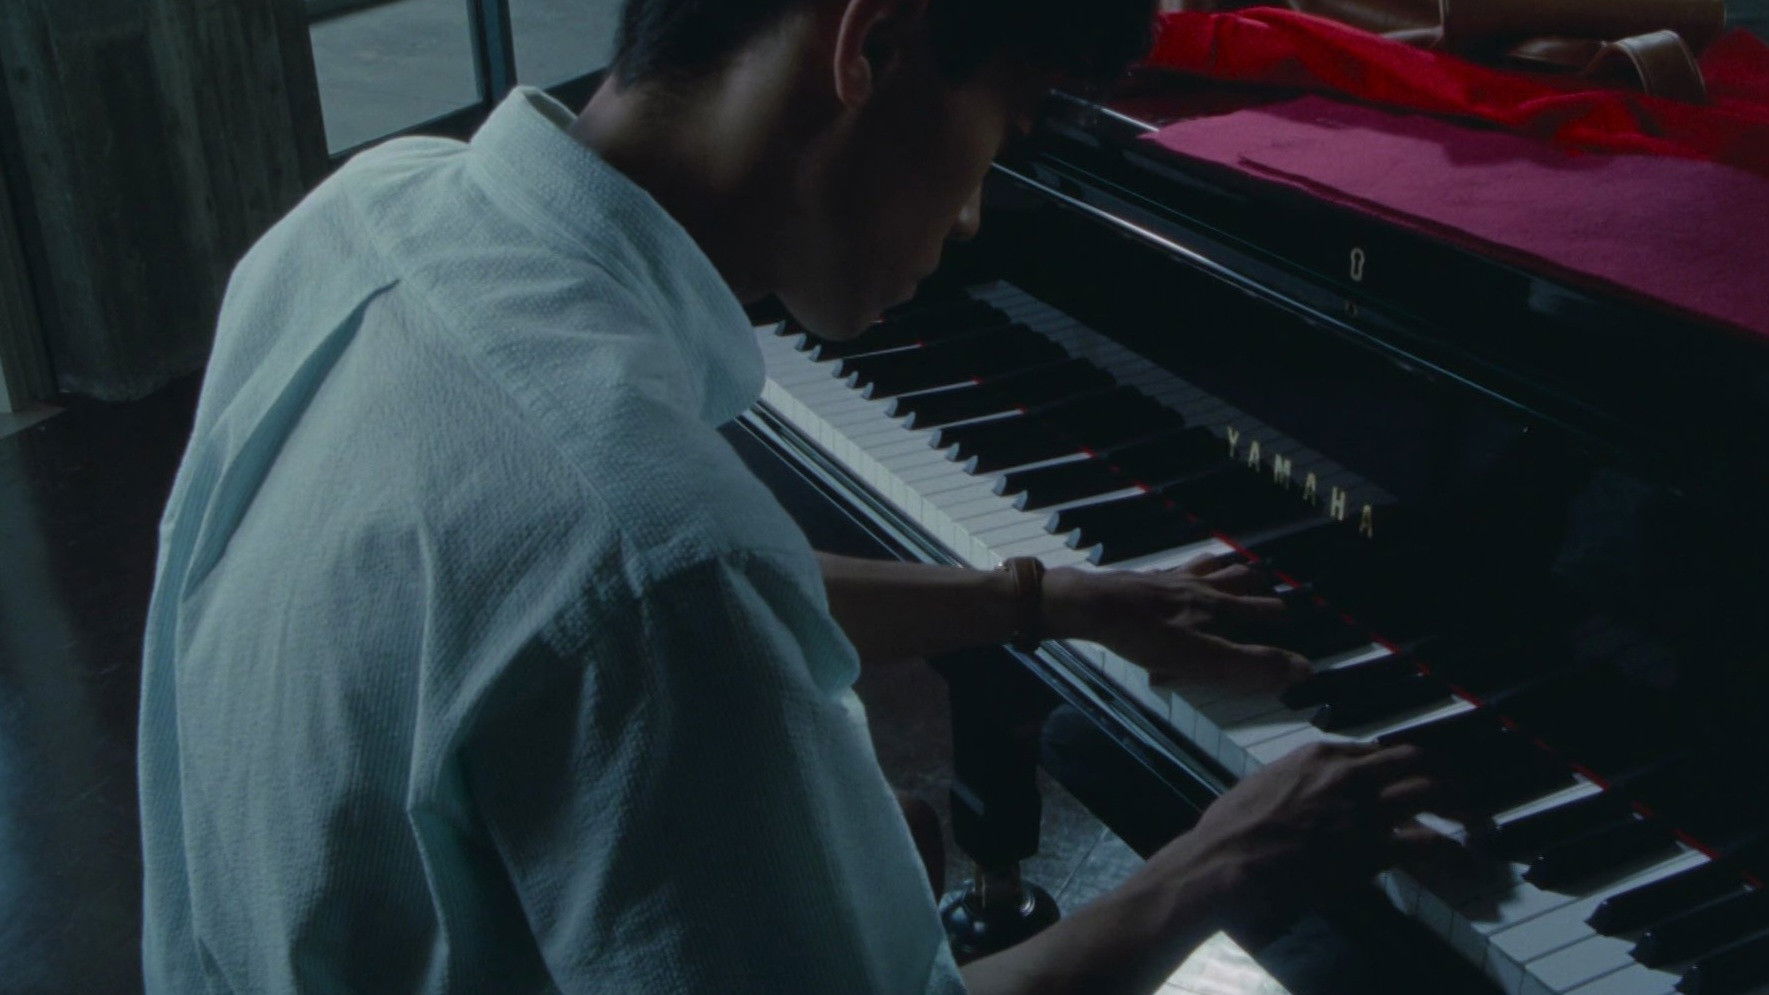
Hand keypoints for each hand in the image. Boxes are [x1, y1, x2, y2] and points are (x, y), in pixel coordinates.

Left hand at [1044, 552, 1309, 690]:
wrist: (1096, 607)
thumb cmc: (1148, 636)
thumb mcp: (1205, 660)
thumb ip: (1251, 665)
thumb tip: (1301, 669)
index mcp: (1218, 607)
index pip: (1260, 609)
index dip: (1278, 615)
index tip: (1292, 615)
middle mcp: (1200, 588)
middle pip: (1239, 580)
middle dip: (1258, 585)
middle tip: (1268, 585)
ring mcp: (1172, 579)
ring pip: (1210, 565)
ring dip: (1227, 566)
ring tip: (1235, 565)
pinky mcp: (1147, 578)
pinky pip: (1175, 566)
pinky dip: (1188, 565)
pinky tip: (1179, 570)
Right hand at [1137, 741, 1454, 943]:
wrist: (1224, 860)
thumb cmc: (1230, 827)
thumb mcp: (1265, 786)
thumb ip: (1299, 784)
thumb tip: (1308, 795)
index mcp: (1320, 753)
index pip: (1377, 749)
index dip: (1402, 765)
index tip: (1413, 777)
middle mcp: (1349, 772)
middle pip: (1415, 758)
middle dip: (1444, 773)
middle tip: (1460, 790)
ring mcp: (1364, 808)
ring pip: (1431, 790)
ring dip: (1460, 804)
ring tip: (1475, 820)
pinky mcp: (1372, 847)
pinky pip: (1428, 844)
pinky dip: (1453, 854)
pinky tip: (1466, 862)